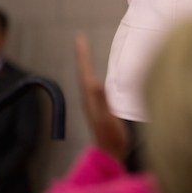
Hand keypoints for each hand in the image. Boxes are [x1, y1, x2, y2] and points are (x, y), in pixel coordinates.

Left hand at [75, 33, 128, 162]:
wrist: (111, 153)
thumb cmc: (111, 138)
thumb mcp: (107, 120)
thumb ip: (102, 103)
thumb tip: (95, 84)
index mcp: (91, 98)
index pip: (85, 72)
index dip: (83, 55)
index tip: (80, 39)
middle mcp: (90, 98)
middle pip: (85, 72)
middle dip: (83, 56)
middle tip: (81, 40)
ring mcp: (96, 103)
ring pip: (90, 77)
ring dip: (88, 64)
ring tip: (88, 51)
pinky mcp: (103, 106)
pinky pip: (98, 84)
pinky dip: (98, 74)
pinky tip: (103, 74)